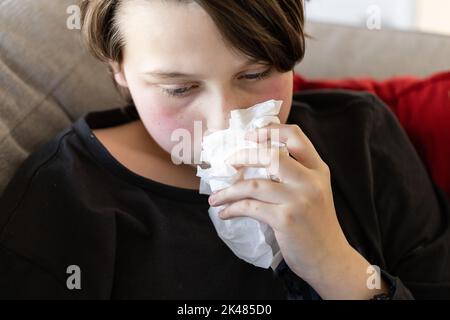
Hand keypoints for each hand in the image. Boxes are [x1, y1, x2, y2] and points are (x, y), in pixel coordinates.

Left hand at [208, 124, 387, 298]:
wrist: (330, 259)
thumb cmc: (317, 225)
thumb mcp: (315, 192)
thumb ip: (296, 174)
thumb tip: (258, 159)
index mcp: (318, 170)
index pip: (295, 136)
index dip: (270, 131)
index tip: (250, 135)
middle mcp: (310, 181)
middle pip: (270, 155)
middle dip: (244, 156)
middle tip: (229, 163)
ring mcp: (298, 200)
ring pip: (253, 185)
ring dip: (229, 190)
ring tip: (215, 196)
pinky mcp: (286, 220)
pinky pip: (250, 208)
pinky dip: (232, 208)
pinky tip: (224, 212)